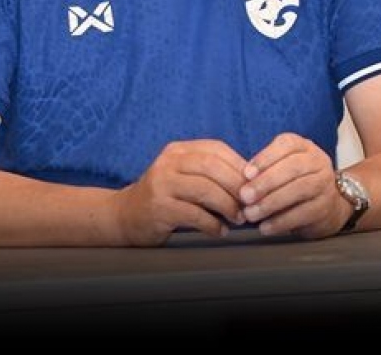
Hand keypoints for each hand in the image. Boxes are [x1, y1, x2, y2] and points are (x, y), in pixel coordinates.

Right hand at [114, 139, 249, 244]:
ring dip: (228, 206)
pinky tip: (220, 231)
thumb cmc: (165, 196)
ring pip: (205, 190)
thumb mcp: (184, 175)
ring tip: (239, 219)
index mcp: (179, 150)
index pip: (216, 149)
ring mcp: (161, 184)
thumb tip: (252, 180)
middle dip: (237, 186)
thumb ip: (211, 173)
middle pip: (212, 167)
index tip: (256, 184)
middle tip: (251, 204)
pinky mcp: (159, 208)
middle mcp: (168, 162)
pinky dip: (213, 224)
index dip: (240, 165)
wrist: (125, 216)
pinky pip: (194, 215)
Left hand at [238, 132, 345, 239]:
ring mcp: (325, 184)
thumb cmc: (295, 183)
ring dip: (271, 203)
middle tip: (245, 196)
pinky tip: (266, 227)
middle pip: (292, 167)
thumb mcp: (282, 168)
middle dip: (265, 182)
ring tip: (251, 214)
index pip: (286, 144)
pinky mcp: (326, 207)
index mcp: (304, 146)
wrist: (329, 205)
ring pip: (299, 189)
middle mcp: (318, 161)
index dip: (265, 158)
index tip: (246, 173)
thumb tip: (241, 180)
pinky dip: (282, 221)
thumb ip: (264, 170)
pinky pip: (303, 213)